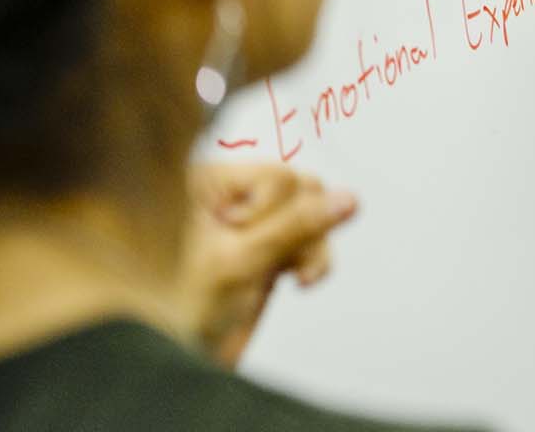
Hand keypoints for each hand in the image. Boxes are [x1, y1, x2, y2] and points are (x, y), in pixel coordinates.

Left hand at [179, 163, 357, 366]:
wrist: (184, 359)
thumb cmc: (190, 307)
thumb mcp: (242, 261)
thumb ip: (297, 226)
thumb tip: (350, 199)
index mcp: (212, 183)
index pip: (277, 176)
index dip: (271, 214)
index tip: (234, 244)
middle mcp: (234, 194)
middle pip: (303, 190)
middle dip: (301, 230)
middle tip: (274, 261)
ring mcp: (256, 220)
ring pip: (316, 213)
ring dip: (312, 248)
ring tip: (298, 277)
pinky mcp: (272, 244)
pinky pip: (317, 236)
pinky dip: (316, 259)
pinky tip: (302, 281)